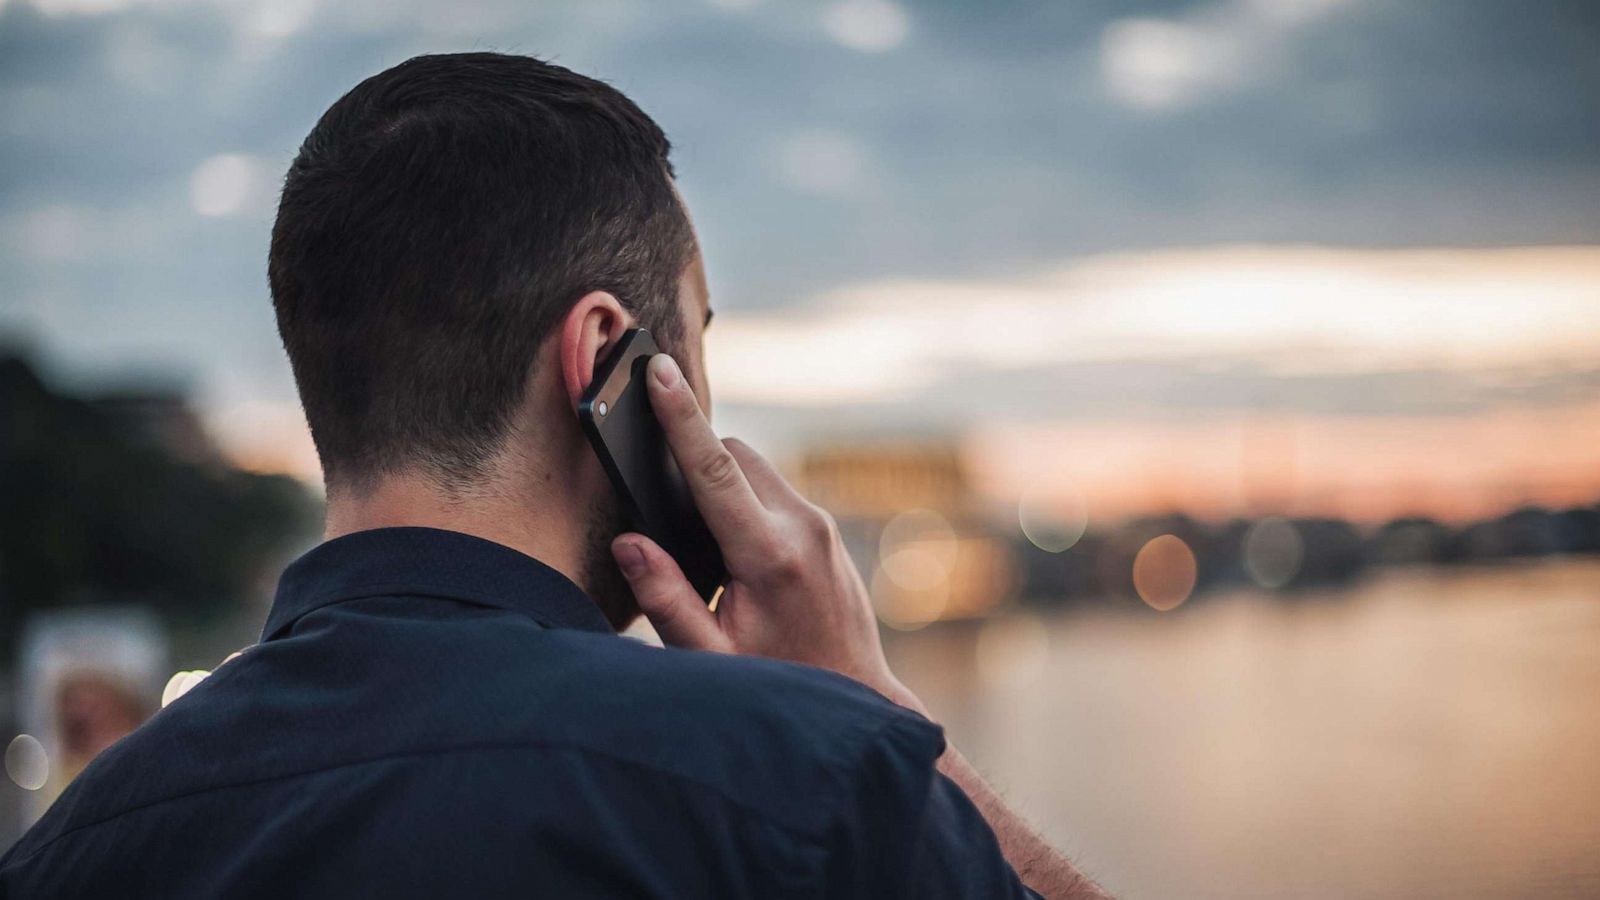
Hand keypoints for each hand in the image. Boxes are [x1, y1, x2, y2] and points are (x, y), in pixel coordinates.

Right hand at [610, 354, 910, 701]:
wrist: (855, 698)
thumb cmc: (779, 682)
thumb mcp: (711, 655)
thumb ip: (665, 598)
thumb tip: (629, 541)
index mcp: (770, 555)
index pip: (714, 468)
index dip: (680, 416)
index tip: (658, 371)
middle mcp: (803, 527)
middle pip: (735, 455)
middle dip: (698, 466)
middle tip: (677, 521)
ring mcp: (821, 526)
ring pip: (755, 471)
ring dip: (724, 489)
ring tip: (714, 557)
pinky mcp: (826, 531)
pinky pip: (774, 493)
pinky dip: (746, 506)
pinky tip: (740, 560)